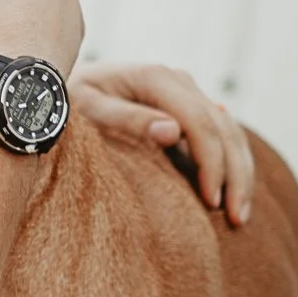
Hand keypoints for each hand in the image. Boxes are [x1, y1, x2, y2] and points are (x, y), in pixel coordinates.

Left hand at [72, 62, 254, 224]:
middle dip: (235, 175)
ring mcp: (185, 92)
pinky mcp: (185, 107)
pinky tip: (232, 193)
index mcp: (155, 77)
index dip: (212, 162)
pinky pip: (221, 134)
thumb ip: (126, 119)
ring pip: (230, 130)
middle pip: (223, 127)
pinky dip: (232, 163)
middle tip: (236, 219)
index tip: (210, 201)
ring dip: (240, 172)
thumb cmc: (67, 103)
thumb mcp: (86, 109)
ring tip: (238, 216)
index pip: (199, 121)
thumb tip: (172, 132)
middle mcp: (176, 80)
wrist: (57, 89)